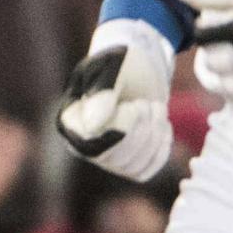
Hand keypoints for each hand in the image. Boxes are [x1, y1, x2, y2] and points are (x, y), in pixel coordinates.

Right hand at [56, 17, 176, 182]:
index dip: (122, 128)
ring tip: (155, 110)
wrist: (140, 67)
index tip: (134, 105)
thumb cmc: (122, 62)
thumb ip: (103, 91)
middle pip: (115, 158)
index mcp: (70, 120)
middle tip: (148, 104)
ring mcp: (104, 156)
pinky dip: (160, 150)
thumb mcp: (113, 67)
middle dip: (142, 131)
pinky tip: (161, 127)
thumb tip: (94, 125)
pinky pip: (145, 171)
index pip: (93, 143)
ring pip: (131, 166)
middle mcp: (81, 143)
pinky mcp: (126, 163)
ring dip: (153, 137)